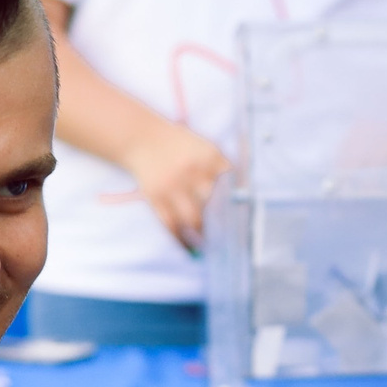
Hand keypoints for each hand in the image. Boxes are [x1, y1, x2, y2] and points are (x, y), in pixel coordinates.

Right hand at [120, 122, 229, 252]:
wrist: (143, 139)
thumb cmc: (180, 147)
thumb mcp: (204, 147)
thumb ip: (222, 167)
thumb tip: (241, 196)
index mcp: (209, 156)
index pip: (231, 183)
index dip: (238, 202)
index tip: (243, 218)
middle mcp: (192, 170)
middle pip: (213, 203)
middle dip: (221, 222)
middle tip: (228, 237)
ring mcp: (173, 184)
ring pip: (192, 218)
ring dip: (201, 235)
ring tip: (208, 245)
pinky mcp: (155, 196)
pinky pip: (170, 223)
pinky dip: (180, 239)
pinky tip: (188, 247)